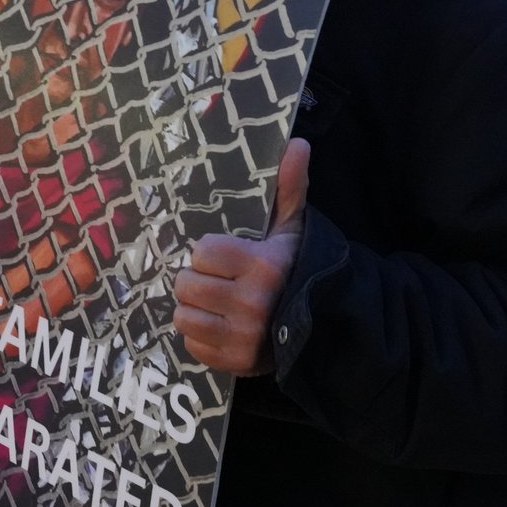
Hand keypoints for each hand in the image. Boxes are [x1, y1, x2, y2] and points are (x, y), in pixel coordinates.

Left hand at [173, 138, 309, 375]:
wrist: (323, 324)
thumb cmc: (298, 268)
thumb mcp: (294, 228)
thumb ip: (290, 186)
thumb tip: (297, 143)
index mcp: (263, 265)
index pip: (202, 252)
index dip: (210, 253)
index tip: (227, 257)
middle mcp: (252, 303)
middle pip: (186, 284)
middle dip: (198, 280)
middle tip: (218, 281)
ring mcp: (243, 337)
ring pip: (183, 315)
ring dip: (195, 308)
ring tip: (216, 303)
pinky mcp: (235, 363)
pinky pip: (192, 344)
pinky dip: (201, 335)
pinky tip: (221, 326)